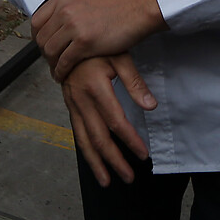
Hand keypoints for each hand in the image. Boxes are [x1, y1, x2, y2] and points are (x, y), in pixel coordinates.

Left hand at [31, 0, 165, 82]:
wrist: (138, 8)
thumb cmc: (117, 6)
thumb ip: (69, 9)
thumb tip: (56, 24)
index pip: (37, 21)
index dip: (37, 38)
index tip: (43, 46)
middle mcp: (65, 10)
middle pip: (42, 38)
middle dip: (45, 53)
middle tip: (52, 61)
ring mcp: (74, 25)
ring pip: (50, 51)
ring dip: (52, 64)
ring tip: (57, 70)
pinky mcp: (85, 42)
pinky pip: (64, 62)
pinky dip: (61, 72)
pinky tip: (63, 75)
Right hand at [62, 54, 156, 187]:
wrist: (69, 37)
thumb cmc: (97, 45)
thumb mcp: (120, 56)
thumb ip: (135, 82)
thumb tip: (151, 106)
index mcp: (95, 87)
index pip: (116, 122)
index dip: (130, 140)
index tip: (143, 154)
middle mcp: (80, 99)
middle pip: (98, 137)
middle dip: (114, 160)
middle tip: (129, 177)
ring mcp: (72, 104)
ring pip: (83, 140)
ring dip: (95, 162)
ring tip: (106, 181)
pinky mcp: (69, 105)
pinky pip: (76, 132)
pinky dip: (85, 149)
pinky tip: (93, 161)